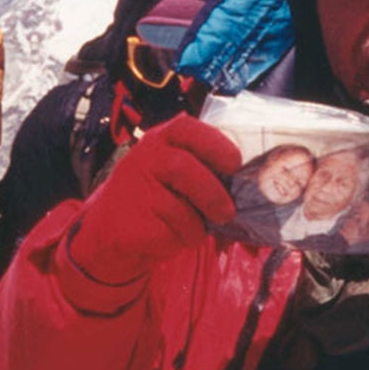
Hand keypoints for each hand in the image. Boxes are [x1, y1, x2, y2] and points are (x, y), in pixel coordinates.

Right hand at [68, 114, 240, 281]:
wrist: (112, 230)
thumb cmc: (160, 199)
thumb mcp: (182, 180)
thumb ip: (211, 179)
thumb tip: (256, 204)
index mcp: (162, 140)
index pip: (185, 128)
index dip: (213, 143)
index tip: (235, 163)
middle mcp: (145, 158)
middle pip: (181, 168)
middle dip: (211, 192)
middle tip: (227, 212)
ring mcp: (134, 189)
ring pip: (180, 210)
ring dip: (196, 226)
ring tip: (192, 229)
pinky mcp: (130, 221)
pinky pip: (169, 234)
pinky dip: (179, 240)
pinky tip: (168, 236)